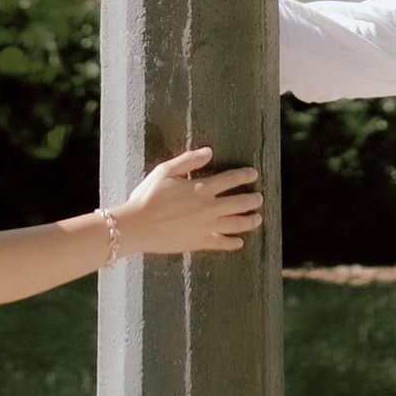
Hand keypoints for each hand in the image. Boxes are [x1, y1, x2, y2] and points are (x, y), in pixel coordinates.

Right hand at [117, 143, 261, 255]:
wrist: (137, 226)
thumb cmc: (147, 196)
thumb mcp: (165, 171)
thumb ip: (188, 160)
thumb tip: (209, 152)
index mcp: (201, 188)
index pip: (231, 180)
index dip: (245, 175)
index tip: (253, 174)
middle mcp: (209, 208)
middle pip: (240, 203)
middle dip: (253, 200)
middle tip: (259, 198)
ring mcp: (206, 227)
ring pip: (237, 224)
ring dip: (250, 221)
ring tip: (258, 218)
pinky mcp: (199, 243)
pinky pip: (223, 244)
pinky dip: (234, 243)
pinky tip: (239, 242)